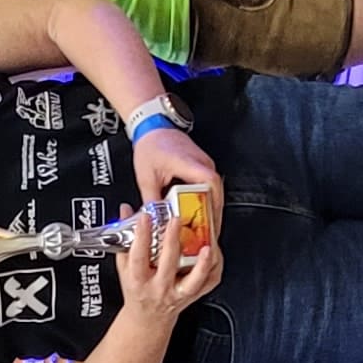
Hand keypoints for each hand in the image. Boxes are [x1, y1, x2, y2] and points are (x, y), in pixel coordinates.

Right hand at [108, 207, 223, 318]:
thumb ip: (125, 239)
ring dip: (201, 262)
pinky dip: (213, 266)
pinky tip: (214, 251)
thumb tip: (126, 211)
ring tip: (206, 244)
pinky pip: (208, 281)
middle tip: (175, 220)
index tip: (145, 217)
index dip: (141, 236)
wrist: (149, 317)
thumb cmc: (137, 291)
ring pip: (193, 280)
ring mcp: (178, 293)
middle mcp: (159, 288)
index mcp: (138, 281)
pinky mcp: (194, 295)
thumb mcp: (124, 268)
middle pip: (167, 265)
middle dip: (171, 241)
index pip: (138, 257)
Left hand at [129, 122, 223, 238]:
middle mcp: (202, 164)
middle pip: (216, 194)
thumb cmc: (152, 144)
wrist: (153, 127)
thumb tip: (155, 220)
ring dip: (211, 211)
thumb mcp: (146, 176)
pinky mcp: (202, 169)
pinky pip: (209, 189)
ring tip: (206, 232)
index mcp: (190, 163)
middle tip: (209, 236)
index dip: (212, 206)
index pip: (210, 184)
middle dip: (213, 217)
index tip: (209, 223)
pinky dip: (206, 204)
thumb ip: (151, 200)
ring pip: (215, 193)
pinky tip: (199, 217)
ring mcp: (204, 166)